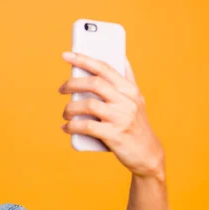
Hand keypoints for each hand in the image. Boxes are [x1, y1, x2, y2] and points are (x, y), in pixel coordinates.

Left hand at [58, 52, 164, 178]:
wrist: (147, 154)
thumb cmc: (136, 124)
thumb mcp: (137, 99)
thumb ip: (128, 79)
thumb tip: (121, 56)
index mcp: (130, 89)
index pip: (104, 68)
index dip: (83, 59)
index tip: (66, 55)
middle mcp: (127, 101)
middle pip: (94, 83)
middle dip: (72, 83)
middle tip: (61, 89)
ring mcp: (121, 118)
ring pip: (88, 105)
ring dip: (70, 108)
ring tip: (65, 114)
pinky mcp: (115, 135)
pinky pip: (87, 127)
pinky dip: (72, 127)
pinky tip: (66, 128)